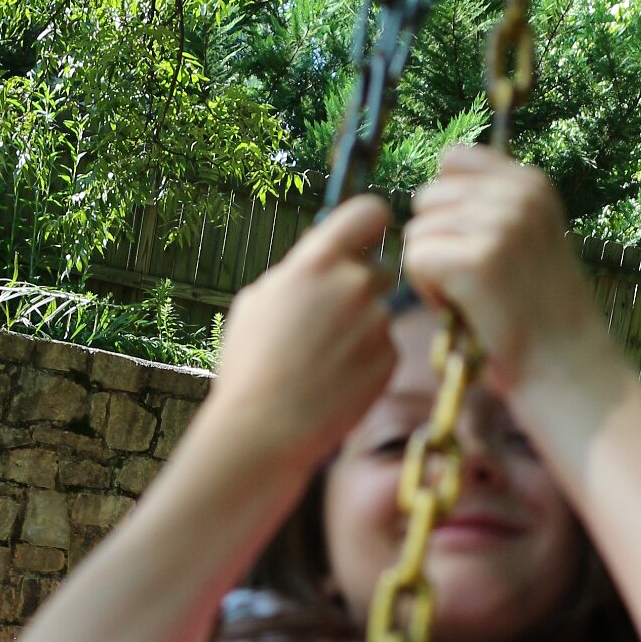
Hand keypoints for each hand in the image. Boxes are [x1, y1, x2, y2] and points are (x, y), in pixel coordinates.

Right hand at [206, 193, 395, 482]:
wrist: (265, 429)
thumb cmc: (251, 366)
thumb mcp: (257, 301)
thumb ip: (296, 271)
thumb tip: (318, 255)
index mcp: (316, 263)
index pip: (369, 212)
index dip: (371, 224)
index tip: (367, 237)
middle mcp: (354, 285)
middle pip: (380, 268)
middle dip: (362, 289)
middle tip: (331, 323)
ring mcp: (377, 322)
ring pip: (380, 313)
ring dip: (361, 329)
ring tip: (325, 361)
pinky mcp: (389, 358)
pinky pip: (385, 347)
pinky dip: (367, 361)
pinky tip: (337, 381)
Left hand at [401, 148, 617, 400]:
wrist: (567, 369)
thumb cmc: (539, 313)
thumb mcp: (530, 237)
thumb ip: (492, 203)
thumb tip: (436, 179)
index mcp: (531, 182)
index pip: (452, 160)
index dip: (447, 207)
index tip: (477, 247)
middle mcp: (517, 194)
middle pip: (427, 198)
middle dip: (438, 242)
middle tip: (476, 283)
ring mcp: (499, 225)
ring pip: (417, 231)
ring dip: (433, 273)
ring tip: (475, 299)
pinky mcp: (476, 260)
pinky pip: (415, 259)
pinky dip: (429, 294)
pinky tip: (464, 311)